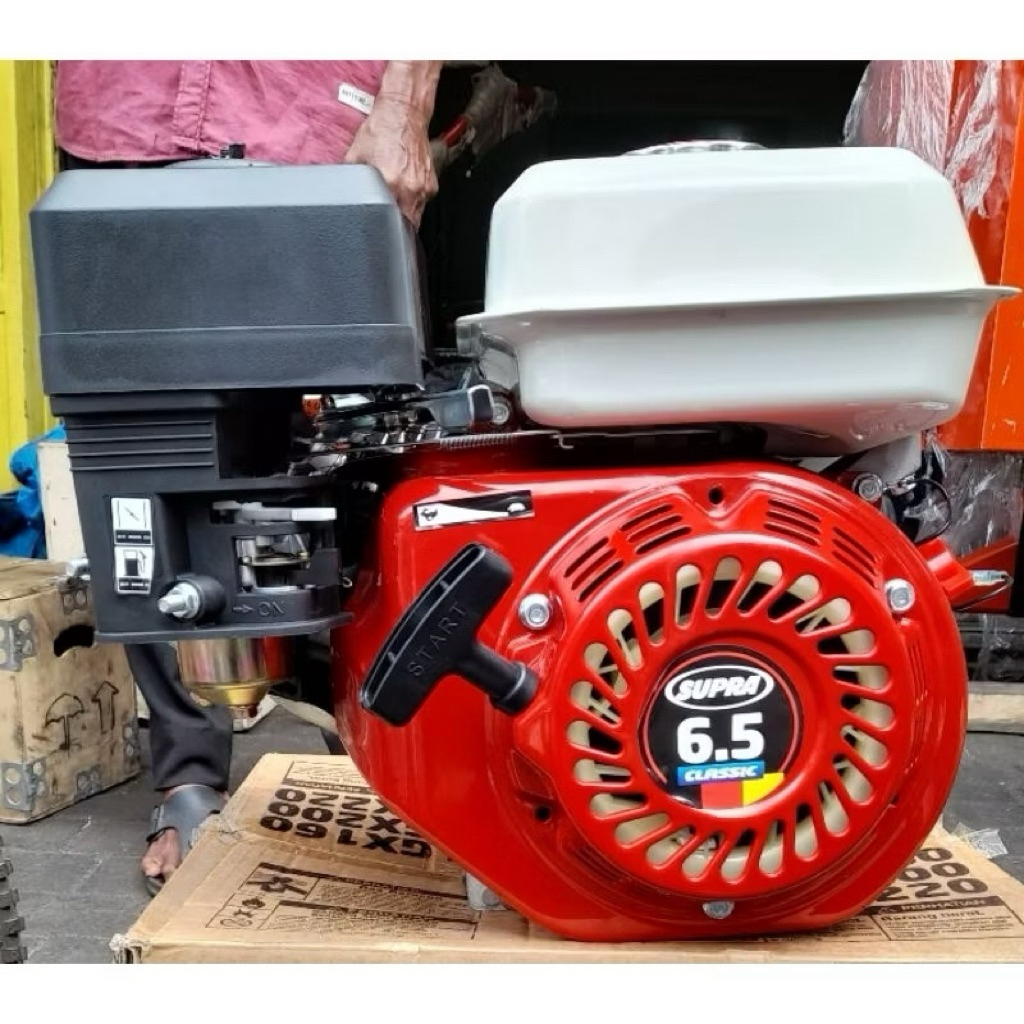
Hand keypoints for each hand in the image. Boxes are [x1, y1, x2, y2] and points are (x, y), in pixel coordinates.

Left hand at [344, 97, 437, 227]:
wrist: (403, 113)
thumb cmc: (381, 131)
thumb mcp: (356, 157)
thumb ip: (351, 181)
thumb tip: (340, 196)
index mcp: (390, 183)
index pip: (390, 223)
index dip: (384, 230)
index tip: (381, 232)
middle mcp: (410, 188)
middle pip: (407, 224)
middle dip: (397, 225)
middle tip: (388, 219)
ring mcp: (423, 187)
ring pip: (416, 215)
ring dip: (406, 213)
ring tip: (395, 198)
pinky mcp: (432, 184)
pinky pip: (422, 202)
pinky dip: (413, 200)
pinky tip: (404, 188)